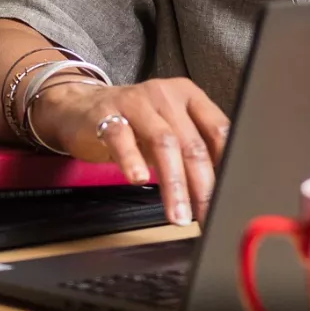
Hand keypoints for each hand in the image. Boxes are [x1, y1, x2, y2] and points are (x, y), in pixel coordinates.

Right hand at [29, 79, 229, 226]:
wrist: (79, 107)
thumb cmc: (133, 125)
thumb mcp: (168, 131)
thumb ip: (192, 151)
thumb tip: (221, 190)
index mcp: (188, 96)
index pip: (219, 129)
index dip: (227, 165)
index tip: (230, 197)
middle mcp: (165, 95)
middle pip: (191, 142)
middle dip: (202, 185)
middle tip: (206, 215)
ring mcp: (134, 102)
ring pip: (162, 142)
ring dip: (174, 183)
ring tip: (177, 214)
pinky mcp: (105, 113)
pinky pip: (121, 137)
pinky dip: (132, 160)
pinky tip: (139, 179)